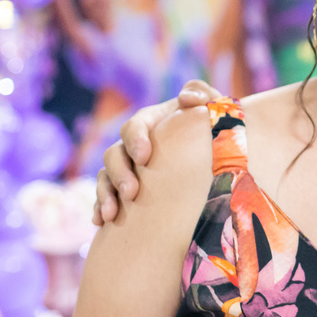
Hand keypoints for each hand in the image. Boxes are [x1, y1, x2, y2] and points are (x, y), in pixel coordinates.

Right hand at [92, 80, 221, 224]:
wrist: (216, 152)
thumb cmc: (212, 127)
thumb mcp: (212, 108)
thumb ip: (202, 95)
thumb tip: (187, 99)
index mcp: (151, 123)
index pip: (134, 127)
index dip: (136, 140)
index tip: (144, 157)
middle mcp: (134, 144)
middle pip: (115, 154)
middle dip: (120, 173)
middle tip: (132, 193)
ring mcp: (127, 167)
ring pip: (106, 177)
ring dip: (105, 194)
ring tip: (111, 213)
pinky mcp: (125, 188)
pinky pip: (105, 196)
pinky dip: (100, 207)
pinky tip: (100, 221)